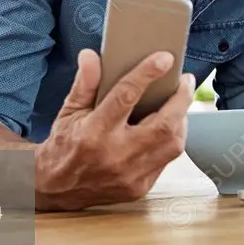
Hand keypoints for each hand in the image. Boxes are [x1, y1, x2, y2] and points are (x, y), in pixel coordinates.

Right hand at [34, 48, 195, 210]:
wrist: (57, 189)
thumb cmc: (65, 144)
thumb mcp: (69, 111)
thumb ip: (85, 83)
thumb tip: (91, 55)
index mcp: (94, 132)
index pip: (126, 96)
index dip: (148, 73)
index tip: (165, 58)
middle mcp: (115, 155)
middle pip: (163, 124)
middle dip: (181, 99)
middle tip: (186, 81)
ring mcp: (129, 175)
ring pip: (172, 144)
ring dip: (181, 120)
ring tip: (180, 103)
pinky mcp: (139, 188)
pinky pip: (167, 160)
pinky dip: (172, 140)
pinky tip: (171, 126)